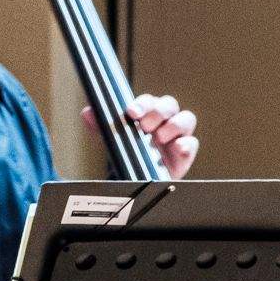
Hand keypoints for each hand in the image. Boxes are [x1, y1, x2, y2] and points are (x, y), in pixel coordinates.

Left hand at [82, 93, 198, 177]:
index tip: (132, 113)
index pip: (149, 100)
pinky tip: (177, 148)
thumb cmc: (130, 154)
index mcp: (148, 112)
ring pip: (186, 118)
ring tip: (159, 138)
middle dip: (157, 112)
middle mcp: (165, 120)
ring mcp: (177, 135)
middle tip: (145, 126)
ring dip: (173, 125)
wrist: (139, 179)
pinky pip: (192, 143)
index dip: (142, 104)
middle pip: (169, 104)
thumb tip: (88, 113)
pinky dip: (186, 144)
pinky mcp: (185, 152)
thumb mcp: (113, 140)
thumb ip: (100, 126)